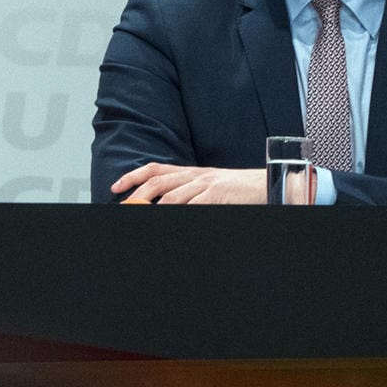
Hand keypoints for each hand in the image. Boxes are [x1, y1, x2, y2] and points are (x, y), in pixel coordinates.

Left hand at [111, 163, 264, 203]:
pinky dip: (178, 212)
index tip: (116, 187)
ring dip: (153, 208)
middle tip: (124, 207)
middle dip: (136, 195)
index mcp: (192, 172)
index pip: (155, 169)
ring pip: (171, 196)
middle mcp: (196, 175)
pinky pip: (192, 204)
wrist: (270, 184)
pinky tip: (170, 216)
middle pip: (157, 182)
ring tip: (140, 214)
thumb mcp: (211, 186)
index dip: (133, 176)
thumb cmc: (240, 189)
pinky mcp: (217, 194)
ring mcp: (206, 184)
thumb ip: (190, 192)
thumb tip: (165, 204)